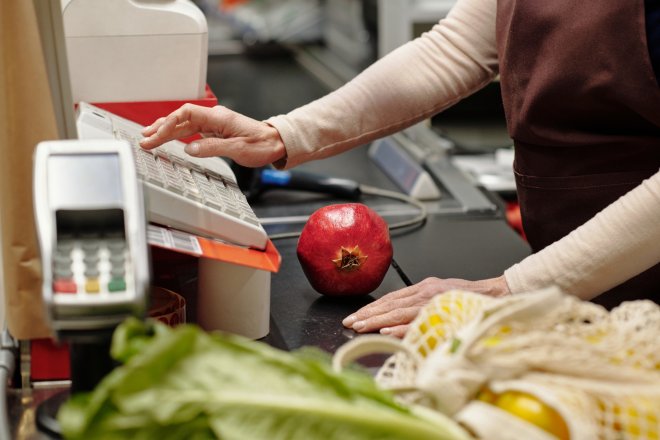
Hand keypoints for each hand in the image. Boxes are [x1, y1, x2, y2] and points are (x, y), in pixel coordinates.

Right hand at [139, 103, 286, 167]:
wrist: (276, 143)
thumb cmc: (262, 144)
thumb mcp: (238, 149)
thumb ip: (212, 148)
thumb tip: (189, 148)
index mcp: (219, 117)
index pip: (186, 114)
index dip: (169, 123)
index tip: (157, 134)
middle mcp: (214, 118)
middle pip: (181, 118)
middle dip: (161, 128)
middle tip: (144, 139)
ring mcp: (214, 124)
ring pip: (184, 125)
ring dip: (166, 132)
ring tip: (149, 138)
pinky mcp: (215, 131)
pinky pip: (191, 130)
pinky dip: (177, 135)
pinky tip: (168, 139)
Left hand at [342, 275, 509, 337]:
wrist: (498, 294)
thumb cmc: (470, 299)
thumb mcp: (441, 297)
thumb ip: (422, 306)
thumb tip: (399, 322)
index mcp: (424, 287)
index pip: (392, 298)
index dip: (372, 308)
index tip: (356, 316)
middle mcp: (425, 291)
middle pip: (391, 304)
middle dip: (368, 314)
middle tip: (349, 322)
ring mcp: (433, 300)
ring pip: (399, 312)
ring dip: (378, 321)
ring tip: (360, 327)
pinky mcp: (443, 310)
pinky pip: (418, 321)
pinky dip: (402, 327)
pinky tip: (387, 332)